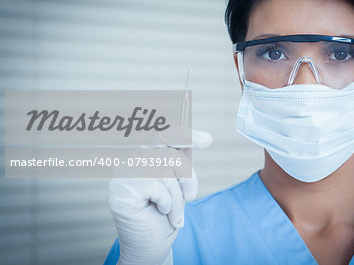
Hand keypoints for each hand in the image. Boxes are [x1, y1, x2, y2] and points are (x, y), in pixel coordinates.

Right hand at [108, 130, 211, 264]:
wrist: (151, 245)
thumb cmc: (164, 215)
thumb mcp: (178, 184)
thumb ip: (181, 161)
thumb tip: (197, 138)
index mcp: (145, 155)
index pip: (165, 135)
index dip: (186, 135)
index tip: (207, 140)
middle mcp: (131, 159)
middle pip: (170, 153)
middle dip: (187, 178)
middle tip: (189, 197)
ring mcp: (124, 173)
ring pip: (165, 171)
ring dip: (177, 197)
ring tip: (174, 212)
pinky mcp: (121, 188)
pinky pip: (157, 186)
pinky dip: (167, 203)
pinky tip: (161, 211)